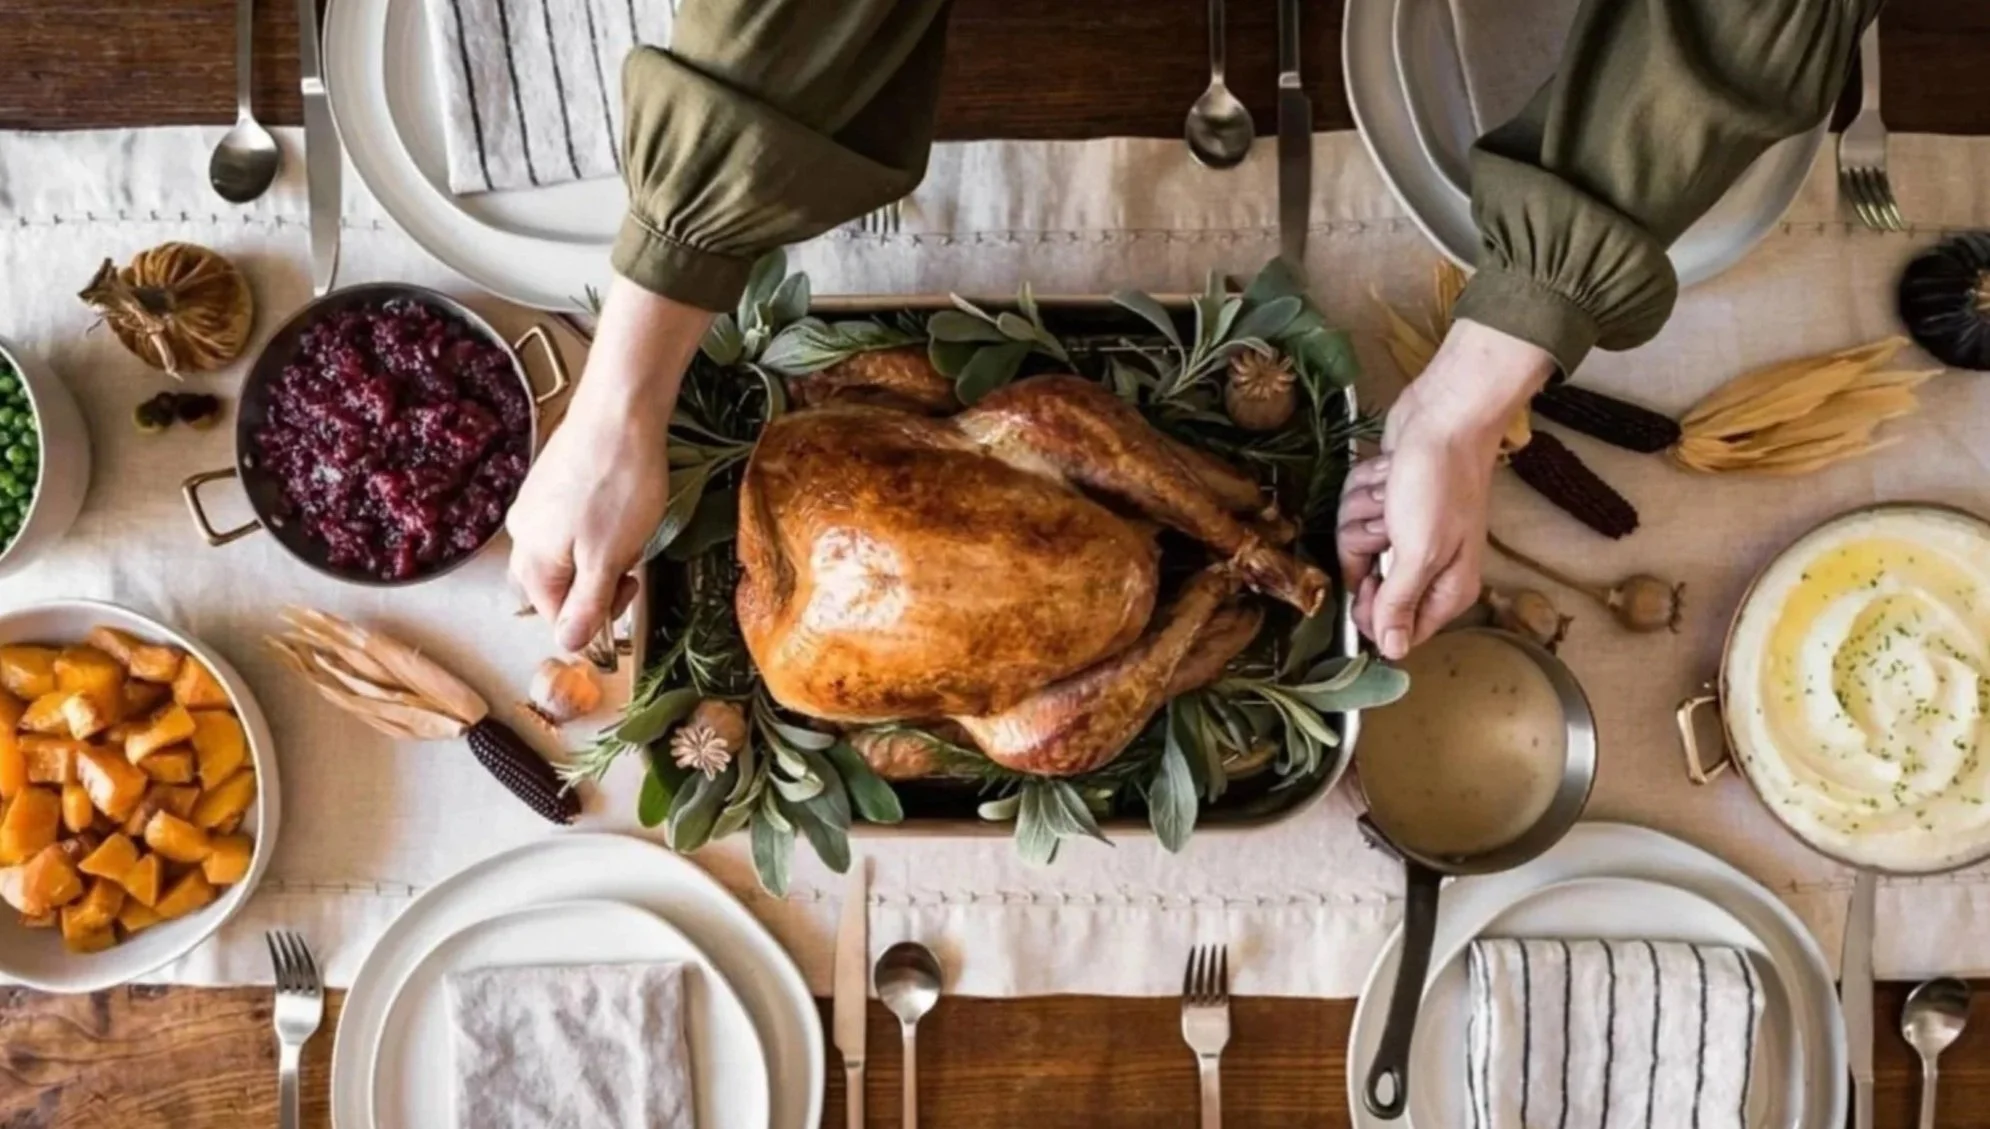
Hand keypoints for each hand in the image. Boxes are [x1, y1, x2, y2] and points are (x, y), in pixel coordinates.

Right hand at [507, 278, 710, 651]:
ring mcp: (536, 504)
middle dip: (600, 581)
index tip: (629, 589)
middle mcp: (523, 533)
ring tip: (628, 526)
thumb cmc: (616, 482)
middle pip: (560, 585)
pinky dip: (600, 526)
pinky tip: (620, 504)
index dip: (597, 615)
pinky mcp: (554, 481)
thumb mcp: (608, 558)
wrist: (620, 408)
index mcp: (531, 559)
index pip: (556, 616)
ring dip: (604, 553)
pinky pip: (574, 524)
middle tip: (631, 557)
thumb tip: (569, 646)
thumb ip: (587, 606)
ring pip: (570, 553)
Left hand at [1338, 319, 1554, 659]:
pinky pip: (1353, 512)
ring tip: (1390, 492)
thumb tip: (1392, 652)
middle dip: (1365, 547)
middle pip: (1367, 585)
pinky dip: (1364, 491)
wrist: (1442, 417)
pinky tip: (1386, 477)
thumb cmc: (1439, 484)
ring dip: (1363, 512)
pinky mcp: (1384, 504)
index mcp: (1446, 589)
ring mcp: (1402, 533)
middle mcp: (1426, 567)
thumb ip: (1401, 602)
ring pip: (1354, 543)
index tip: (1370, 578)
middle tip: (1387, 522)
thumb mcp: (1420, 551)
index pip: (1398, 631)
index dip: (1373, 611)